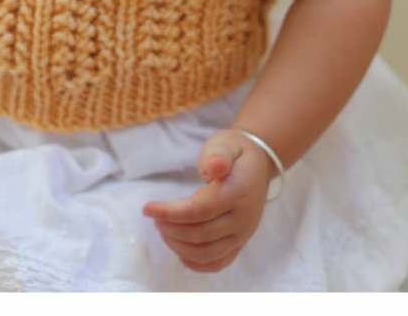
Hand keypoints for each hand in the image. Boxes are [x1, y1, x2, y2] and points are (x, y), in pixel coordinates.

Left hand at [141, 128, 273, 273]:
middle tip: (154, 217)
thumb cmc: (235, 152)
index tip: (147, 208)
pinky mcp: (240, 243)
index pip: (199, 210)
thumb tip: (213, 167)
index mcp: (237, 192)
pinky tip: (180, 252)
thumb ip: (217, 154)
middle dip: (171, 228)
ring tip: (163, 229)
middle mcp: (242, 218)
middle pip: (200, 234)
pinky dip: (197, 263)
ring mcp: (243, 234)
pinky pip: (219, 262)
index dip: (171, 212)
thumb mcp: (225, 143)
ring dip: (179, 246)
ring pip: (207, 253)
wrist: (259, 165)